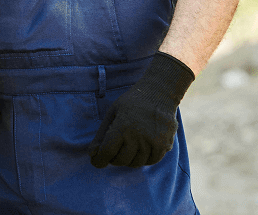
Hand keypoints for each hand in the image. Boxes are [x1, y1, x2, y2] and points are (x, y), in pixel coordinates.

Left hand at [89, 52, 194, 167]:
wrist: (159, 94)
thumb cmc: (131, 102)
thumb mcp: (112, 113)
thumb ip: (102, 134)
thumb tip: (92, 154)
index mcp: (122, 127)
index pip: (107, 152)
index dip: (99, 160)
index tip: (96, 161)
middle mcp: (138, 137)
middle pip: (121, 160)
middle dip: (113, 158)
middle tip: (112, 151)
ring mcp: (153, 143)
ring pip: (136, 163)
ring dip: (128, 159)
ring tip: (126, 147)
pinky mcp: (165, 146)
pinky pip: (150, 161)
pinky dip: (142, 158)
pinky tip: (139, 148)